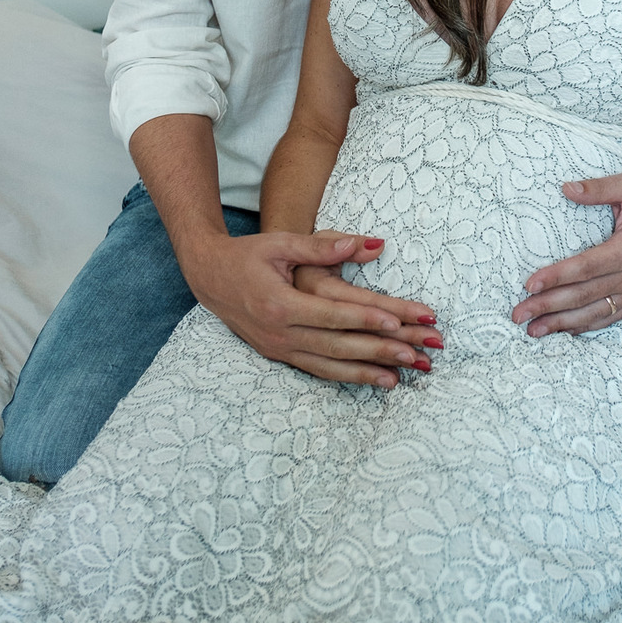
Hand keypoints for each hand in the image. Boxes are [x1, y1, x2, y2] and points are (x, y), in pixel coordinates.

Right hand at [184, 230, 438, 386]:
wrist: (209, 276)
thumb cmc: (247, 255)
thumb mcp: (281, 243)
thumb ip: (322, 246)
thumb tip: (365, 243)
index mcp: (280, 303)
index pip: (331, 315)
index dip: (364, 319)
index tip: (395, 323)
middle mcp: (279, 332)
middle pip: (336, 345)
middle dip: (376, 351)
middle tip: (412, 354)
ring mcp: (278, 348)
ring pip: (329, 365)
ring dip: (366, 372)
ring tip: (400, 377)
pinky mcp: (278, 355)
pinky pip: (317, 370)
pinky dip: (346, 376)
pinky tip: (372, 379)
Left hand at [513, 169, 621, 337]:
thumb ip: (598, 188)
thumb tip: (566, 188)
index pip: (586, 267)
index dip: (557, 277)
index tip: (530, 284)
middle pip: (583, 295)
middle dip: (548, 306)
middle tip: (518, 314)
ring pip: (594, 312)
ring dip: (562, 323)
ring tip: (533, 330)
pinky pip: (608, 317)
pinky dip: (585, 326)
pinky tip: (563, 331)